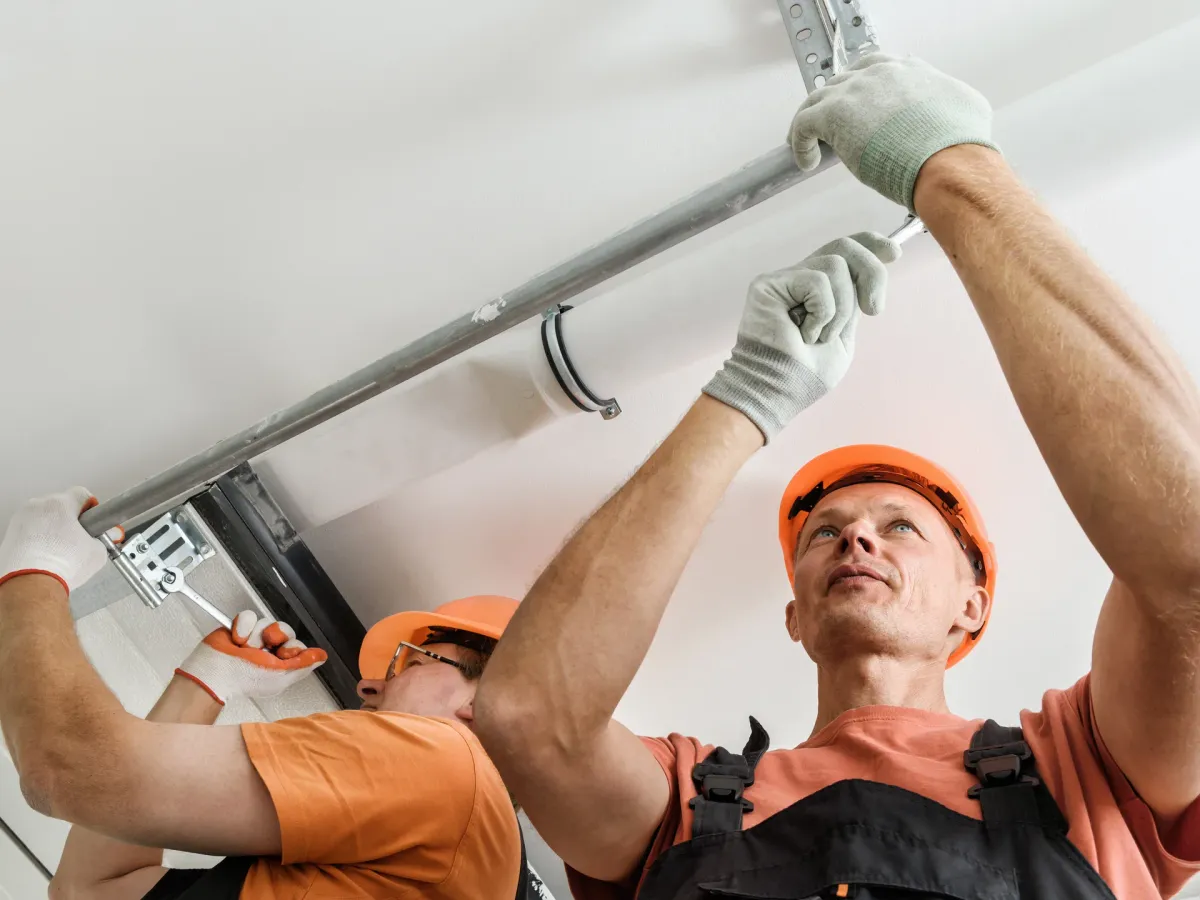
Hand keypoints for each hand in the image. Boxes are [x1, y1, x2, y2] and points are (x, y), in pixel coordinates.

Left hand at [0, 488, 122, 595]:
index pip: (82, 494)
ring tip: (59, 549)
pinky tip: (45, 554)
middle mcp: (38, 506)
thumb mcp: (97, 552)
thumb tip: (106, 537)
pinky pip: (29, 530)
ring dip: (52, 527)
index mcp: (60, 504)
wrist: (31, 583)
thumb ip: (103, 539)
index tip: (92, 519)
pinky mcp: (10, 533)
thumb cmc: (59, 565)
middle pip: (60, 505)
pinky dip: (37, 538)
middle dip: (69, 519)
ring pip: (43, 517)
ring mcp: (21, 519)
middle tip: (77, 538)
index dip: (91, 508)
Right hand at [176, 610, 327, 705]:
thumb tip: (322, 656)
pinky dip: (244, 626)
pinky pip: (250, 615)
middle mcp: (268, 648)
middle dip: (276, 637)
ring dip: (256, 636)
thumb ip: (302, 665)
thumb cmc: (245, 680)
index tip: (284, 654)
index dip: (293, 646)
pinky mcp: (239, 626)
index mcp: (280, 661)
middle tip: (264, 649)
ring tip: (245, 649)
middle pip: (284, 629)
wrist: (215, 674)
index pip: (296, 644)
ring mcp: (253, 636)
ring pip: (267, 621)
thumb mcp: (280, 677)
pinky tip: (237, 639)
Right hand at [702, 232, 899, 442]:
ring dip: (841, 309)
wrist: (779, 391)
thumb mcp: (842, 338)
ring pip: (835, 266)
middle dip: (871, 272)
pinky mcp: (769, 284)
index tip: (894, 253)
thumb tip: (870, 280)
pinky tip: (804, 333)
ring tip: (821, 337)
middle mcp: (799, 279)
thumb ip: (852, 305)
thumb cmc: (805, 375)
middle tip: (874, 310)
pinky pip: (817, 281)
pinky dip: (822, 312)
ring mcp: (783, 279)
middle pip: (844, 247)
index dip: (870, 244)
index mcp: (817, 290)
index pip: (842, 251)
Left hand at [788, 53, 997, 210]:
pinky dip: (800, 142)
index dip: (861, 89)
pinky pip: (802, 123)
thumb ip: (948, 103)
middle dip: (834, 104)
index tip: (857, 107)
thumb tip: (949, 111)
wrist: (947, 159)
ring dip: (811, 121)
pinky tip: (806, 161)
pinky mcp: (833, 114)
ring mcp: (854, 91)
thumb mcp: (965, 107)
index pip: (874, 69)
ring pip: (817, 98)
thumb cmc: (958, 145)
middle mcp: (879, 74)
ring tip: (809, 145)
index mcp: (908, 71)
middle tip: (830, 129)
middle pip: (842, 82)